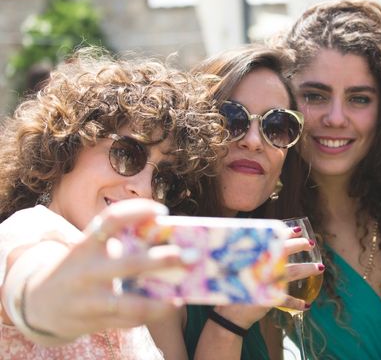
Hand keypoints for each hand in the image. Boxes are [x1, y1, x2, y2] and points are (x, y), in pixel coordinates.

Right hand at [21, 199, 186, 340]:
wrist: (39, 303)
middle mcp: (87, 271)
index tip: (162, 210)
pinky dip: (150, 314)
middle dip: (163, 261)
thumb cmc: (78, 269)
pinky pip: (128, 320)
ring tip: (182, 294)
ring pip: (130, 303)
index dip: (137, 211)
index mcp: (86, 245)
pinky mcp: (94, 321)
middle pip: (130, 265)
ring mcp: (89, 299)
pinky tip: (168, 306)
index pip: (111, 220)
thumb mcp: (89, 250)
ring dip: (160, 301)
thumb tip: (166, 237)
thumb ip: (117, 244)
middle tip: (191, 255)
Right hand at [209, 227, 323, 327]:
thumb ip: (255, 258)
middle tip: (310, 243)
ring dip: (307, 269)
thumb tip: (271, 245)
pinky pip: (286, 300)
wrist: (227, 314)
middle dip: (298, 245)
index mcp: (253, 258)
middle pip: (283, 251)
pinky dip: (296, 303)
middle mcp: (259, 267)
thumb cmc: (233, 288)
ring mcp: (264, 282)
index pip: (271, 240)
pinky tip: (306, 304)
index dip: (285, 233)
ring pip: (291, 272)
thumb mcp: (240, 269)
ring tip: (320, 268)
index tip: (297, 229)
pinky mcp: (267, 299)